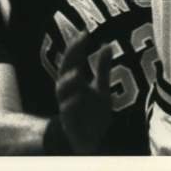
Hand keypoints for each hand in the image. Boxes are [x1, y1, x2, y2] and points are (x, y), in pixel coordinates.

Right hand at [55, 31, 112, 153]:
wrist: (89, 139)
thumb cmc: (92, 111)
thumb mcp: (101, 88)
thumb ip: (102, 68)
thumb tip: (107, 45)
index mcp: (74, 81)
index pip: (73, 59)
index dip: (77, 45)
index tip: (84, 31)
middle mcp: (67, 92)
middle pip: (65, 70)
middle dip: (71, 56)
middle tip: (79, 42)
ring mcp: (67, 107)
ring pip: (63, 92)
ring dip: (68, 81)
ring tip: (76, 71)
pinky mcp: (70, 123)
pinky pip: (68, 114)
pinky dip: (69, 106)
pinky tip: (75, 98)